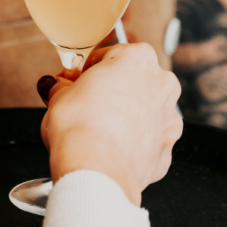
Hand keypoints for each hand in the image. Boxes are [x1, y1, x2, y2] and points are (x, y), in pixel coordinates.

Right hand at [38, 43, 182, 205]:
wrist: (94, 169)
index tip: (76, 83)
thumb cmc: (80, 126)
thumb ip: (63, 86)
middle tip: (85, 104)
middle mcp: (161, 84)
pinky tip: (111, 149)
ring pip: (144, 112)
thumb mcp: (59, 93)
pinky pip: (147, 141)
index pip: (108, 56)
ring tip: (98, 130)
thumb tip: (58, 87)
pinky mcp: (166, 151)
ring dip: (126, 117)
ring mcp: (168, 119)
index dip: (87, 71)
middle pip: (132, 81)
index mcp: (138, 58)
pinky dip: (132, 144)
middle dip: (111, 91)